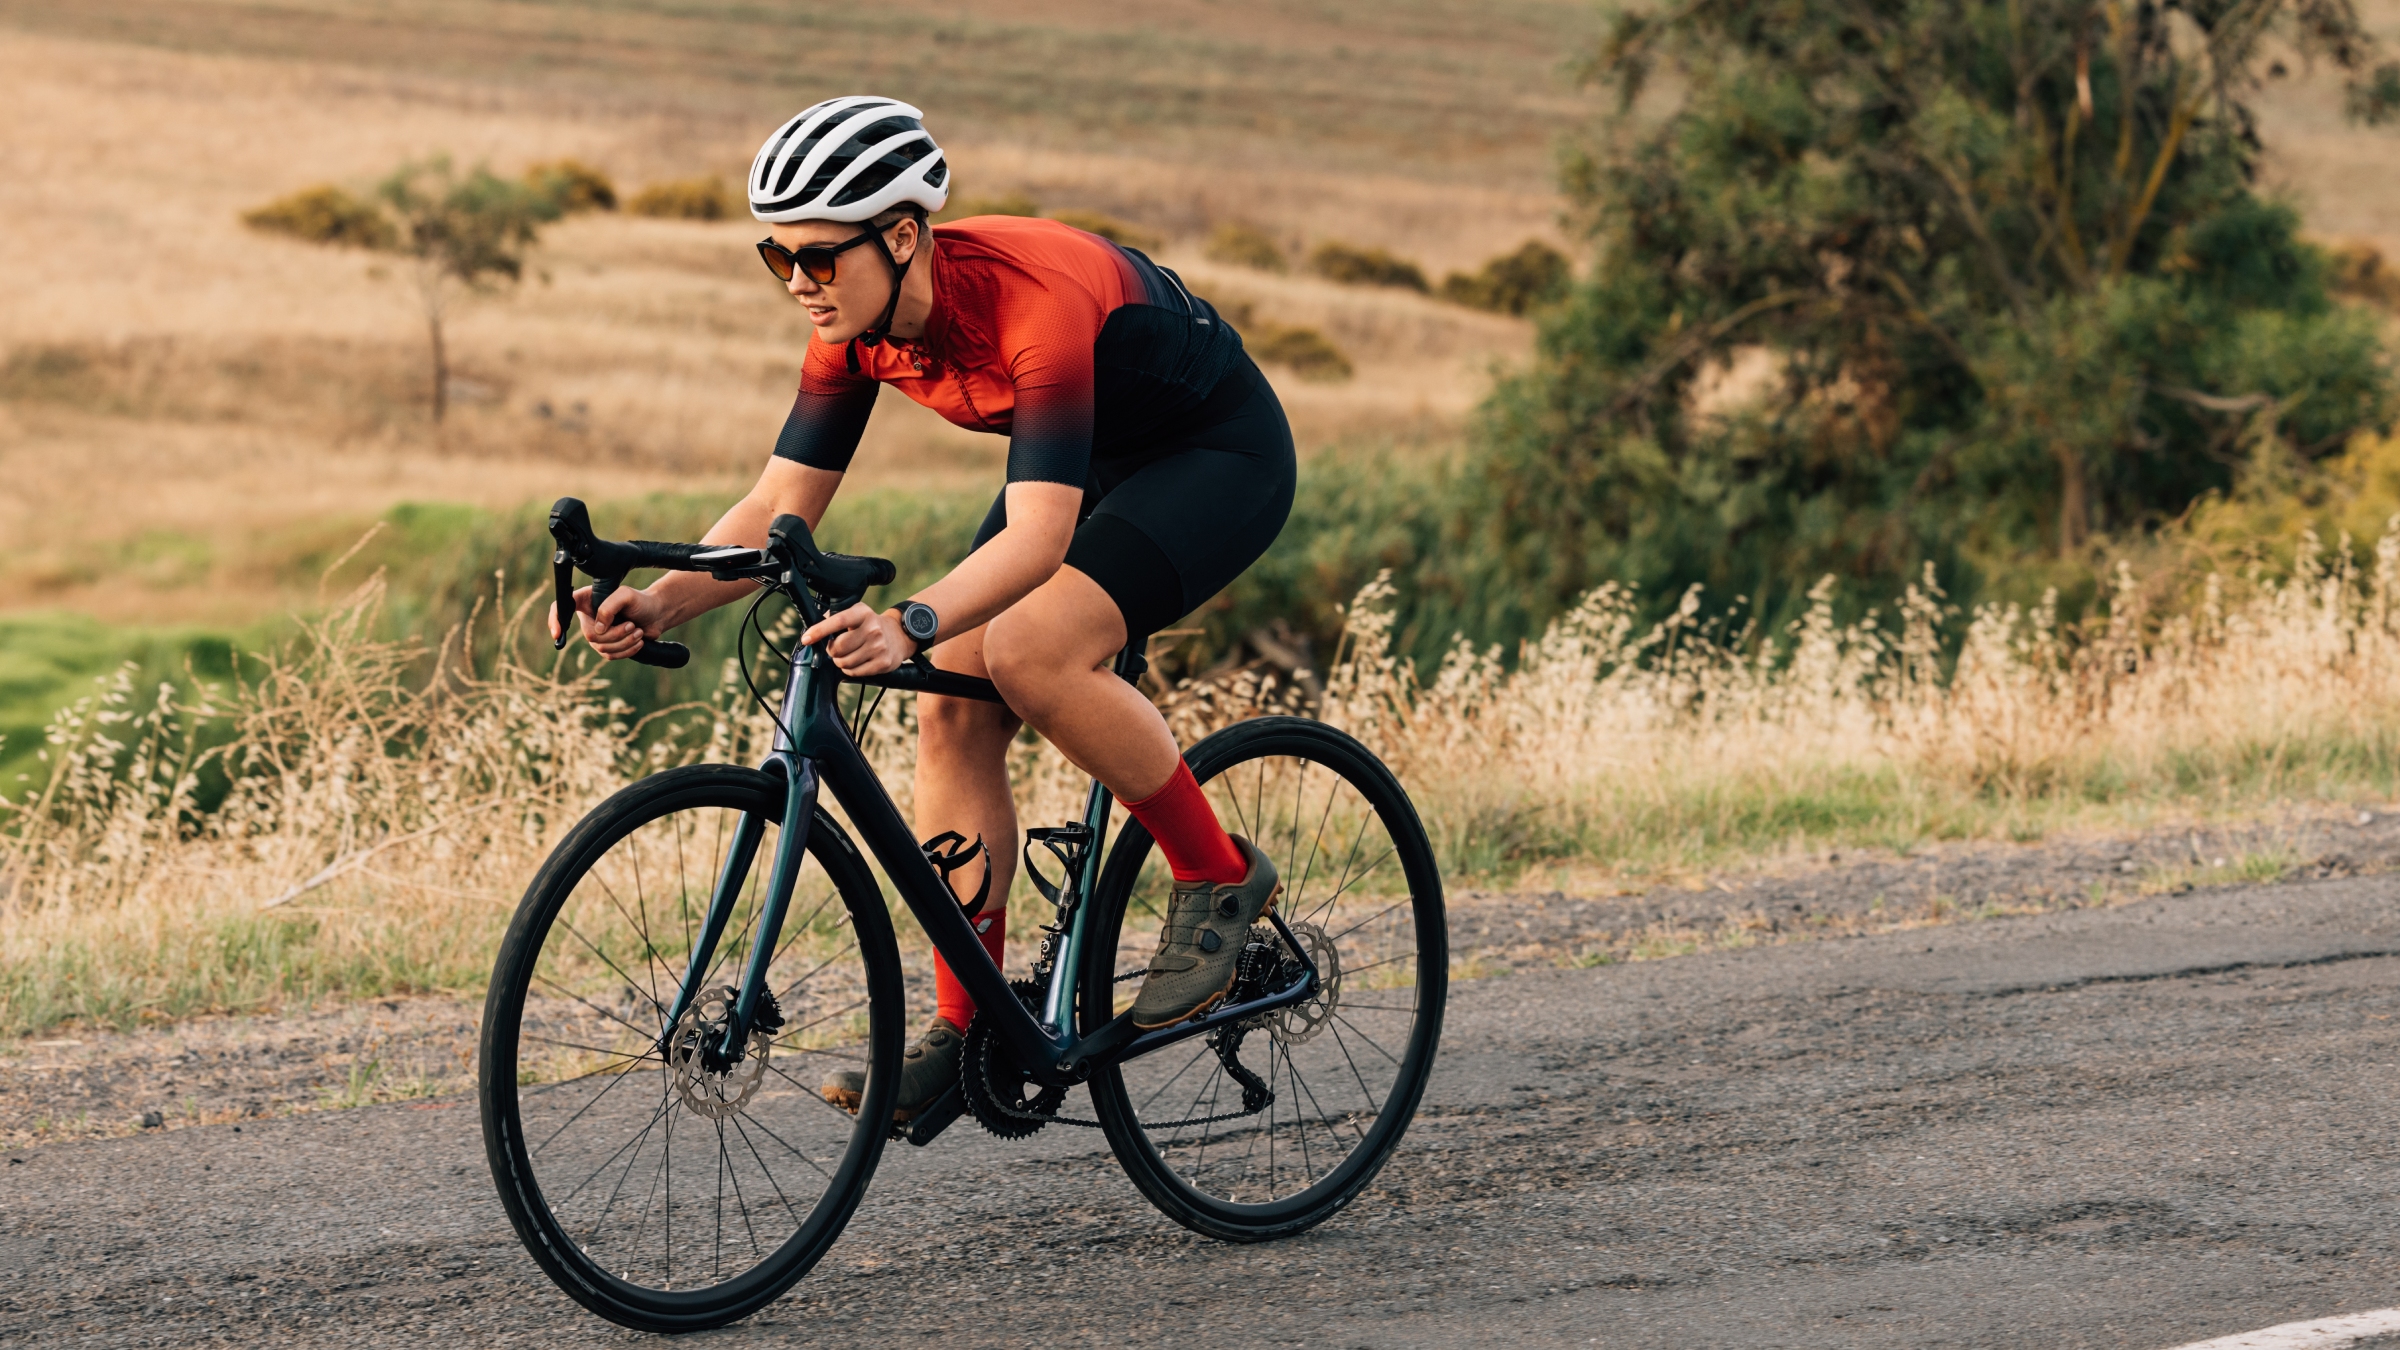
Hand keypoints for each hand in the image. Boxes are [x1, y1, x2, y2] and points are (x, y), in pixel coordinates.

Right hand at [548, 583, 665, 659]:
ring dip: (624, 642)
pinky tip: (638, 641)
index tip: (557, 633)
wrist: (656, 614)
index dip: (555, 620)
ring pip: (601, 648)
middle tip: (631, 625)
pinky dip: (626, 651)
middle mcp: (588, 618)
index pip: (561, 608)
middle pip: (590, 635)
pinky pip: (610, 656)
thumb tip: (598, 629)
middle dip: (614, 634)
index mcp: (586, 600)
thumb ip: (609, 607)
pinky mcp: (608, 646)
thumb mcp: (625, 595)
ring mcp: (597, 633)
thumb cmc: (640, 600)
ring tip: (638, 631)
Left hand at [801, 603, 911, 676]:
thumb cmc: (869, 625)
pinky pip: (854, 672)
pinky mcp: (883, 663)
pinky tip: (856, 662)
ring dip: (840, 661)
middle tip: (836, 648)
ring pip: (844, 662)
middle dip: (832, 651)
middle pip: (838, 647)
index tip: (806, 639)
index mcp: (862, 613)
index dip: (819, 631)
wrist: (899, 635)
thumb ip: (835, 618)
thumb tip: (812, 631)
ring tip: (847, 655)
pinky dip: (849, 669)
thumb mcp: (856, 614)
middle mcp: (873, 628)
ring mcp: (879, 647)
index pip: (837, 621)